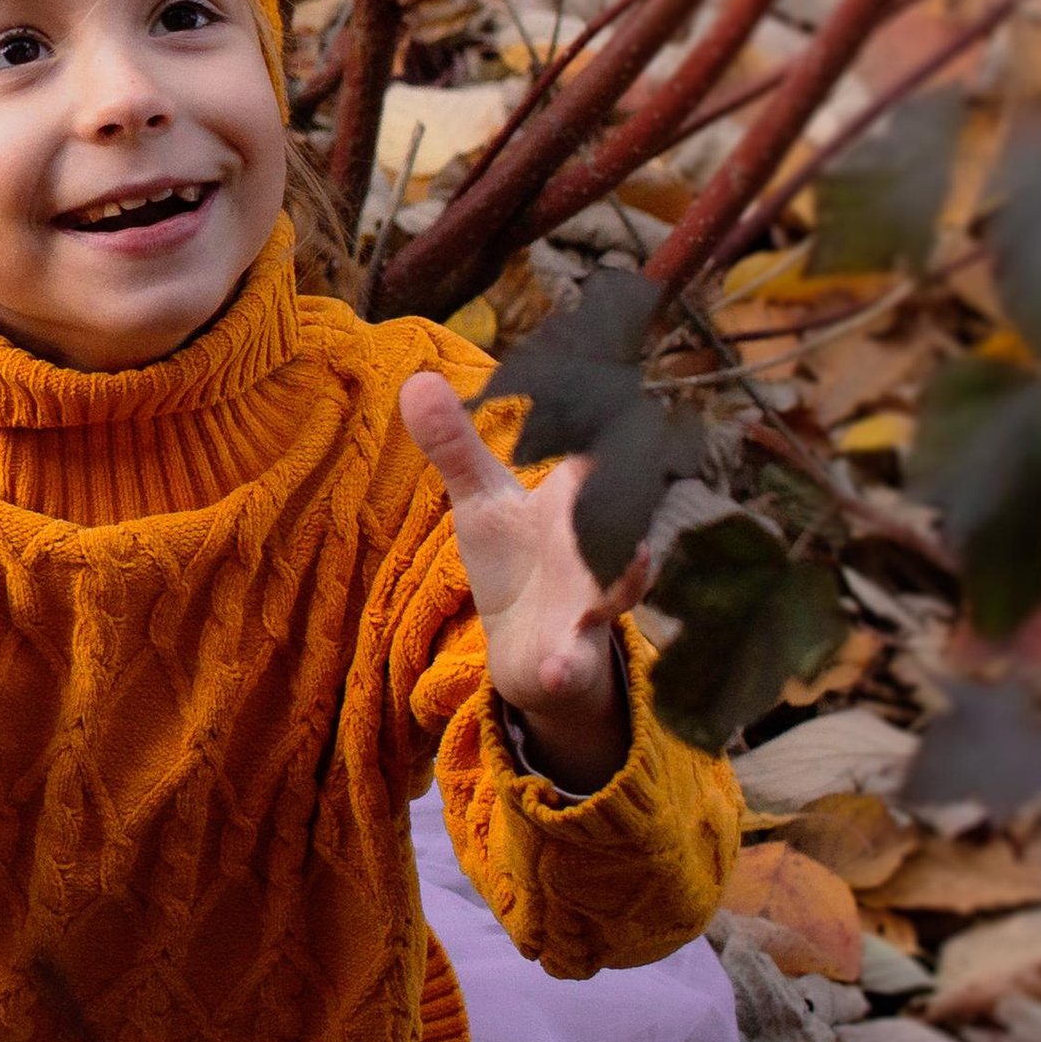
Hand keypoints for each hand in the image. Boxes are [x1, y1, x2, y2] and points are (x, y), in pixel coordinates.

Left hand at [399, 369, 641, 792]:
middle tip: (612, 463)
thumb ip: (456, 446)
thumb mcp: (482, 501)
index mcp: (580, 494)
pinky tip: (560, 667)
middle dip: (624, 494)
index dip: (607, 417)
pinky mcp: (574, 654)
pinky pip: (578, 660)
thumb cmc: (516, 559)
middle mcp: (599, 542)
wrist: (529, 647)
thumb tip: (416, 381)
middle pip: (621, 513)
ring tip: (622, 572)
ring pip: (620, 587)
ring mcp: (594, 600)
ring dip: (620, 581)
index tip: (607, 374)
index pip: (602, 449)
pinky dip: (570, 663)